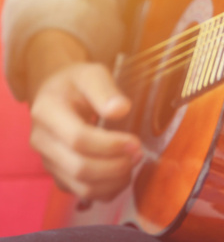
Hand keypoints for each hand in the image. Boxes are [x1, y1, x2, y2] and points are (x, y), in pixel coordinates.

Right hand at [26, 32, 141, 201]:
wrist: (56, 92)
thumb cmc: (76, 82)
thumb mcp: (92, 74)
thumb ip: (105, 90)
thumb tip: (120, 110)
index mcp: (47, 112)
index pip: (78, 139)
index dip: (110, 145)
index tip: (135, 142)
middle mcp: (42, 141)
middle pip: (79, 167)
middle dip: (115, 166)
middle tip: (139, 154)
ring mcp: (48, 161)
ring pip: (81, 187)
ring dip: (113, 181)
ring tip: (133, 163)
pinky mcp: (58, 174)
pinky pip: (82, 193)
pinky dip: (107, 190)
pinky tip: (123, 174)